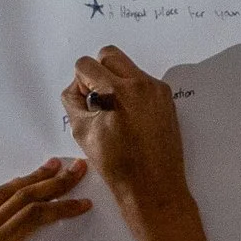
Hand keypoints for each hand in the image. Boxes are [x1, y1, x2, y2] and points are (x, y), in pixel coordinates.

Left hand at [0, 158, 90, 240]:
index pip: (35, 217)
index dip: (62, 207)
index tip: (84, 203)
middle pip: (22, 197)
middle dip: (52, 181)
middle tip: (76, 168)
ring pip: (2, 195)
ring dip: (28, 178)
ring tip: (48, 166)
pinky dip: (2, 191)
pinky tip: (7, 190)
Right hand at [62, 45, 191, 224]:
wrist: (152, 185)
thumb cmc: (119, 165)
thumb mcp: (81, 132)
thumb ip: (74, 101)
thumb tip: (78, 87)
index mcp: (118, 92)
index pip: (87, 64)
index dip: (80, 83)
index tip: (86, 100)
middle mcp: (141, 85)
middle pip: (110, 55)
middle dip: (98, 72)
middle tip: (98, 99)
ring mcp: (157, 90)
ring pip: (128, 67)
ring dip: (116, 81)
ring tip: (115, 112)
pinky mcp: (166, 99)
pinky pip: (143, 82)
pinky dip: (132, 92)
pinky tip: (130, 118)